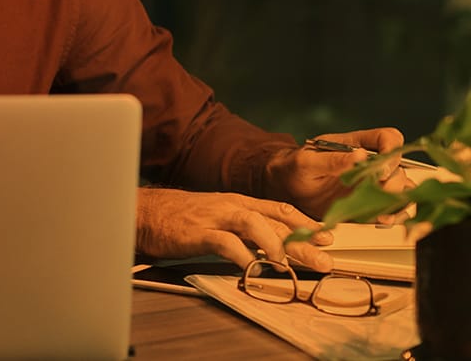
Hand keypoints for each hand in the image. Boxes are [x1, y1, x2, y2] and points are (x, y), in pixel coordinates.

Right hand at [135, 187, 335, 271]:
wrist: (143, 212)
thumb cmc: (179, 217)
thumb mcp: (216, 217)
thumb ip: (242, 230)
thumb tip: (268, 249)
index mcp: (238, 202)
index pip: (279, 209)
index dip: (306, 222)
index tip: (327, 237)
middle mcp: (231, 206)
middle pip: (274, 220)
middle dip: (302, 240)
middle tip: (324, 258)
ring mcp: (215, 217)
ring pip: (253, 224)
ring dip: (274, 243)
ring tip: (287, 263)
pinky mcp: (197, 232)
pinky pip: (224, 242)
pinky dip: (240, 255)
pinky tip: (251, 268)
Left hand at [269, 127, 413, 220]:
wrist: (286, 189)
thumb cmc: (295, 168)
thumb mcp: (308, 162)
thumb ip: (333, 159)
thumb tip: (361, 155)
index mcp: (357, 144)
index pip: (389, 138)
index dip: (392, 151)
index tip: (380, 169)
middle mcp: (371, 163)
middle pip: (399, 167)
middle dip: (394, 182)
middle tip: (380, 193)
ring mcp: (372, 183)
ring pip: (403, 188)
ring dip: (398, 201)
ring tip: (383, 214)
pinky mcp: (370, 202)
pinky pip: (393, 207)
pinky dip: (394, 214)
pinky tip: (382, 221)